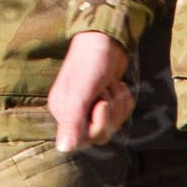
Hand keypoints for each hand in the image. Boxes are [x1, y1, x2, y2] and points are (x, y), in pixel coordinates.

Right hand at [49, 31, 132, 151]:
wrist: (107, 38)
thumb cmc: (91, 61)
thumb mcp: (81, 91)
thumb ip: (72, 120)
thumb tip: (63, 149)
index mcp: (62, 110)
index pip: (82, 138)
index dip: (98, 124)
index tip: (102, 103)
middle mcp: (74, 112)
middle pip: (99, 134)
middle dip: (110, 113)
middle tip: (107, 90)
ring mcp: (90, 107)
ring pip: (112, 125)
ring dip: (118, 104)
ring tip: (111, 84)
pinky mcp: (106, 101)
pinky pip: (120, 114)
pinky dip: (124, 100)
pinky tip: (118, 84)